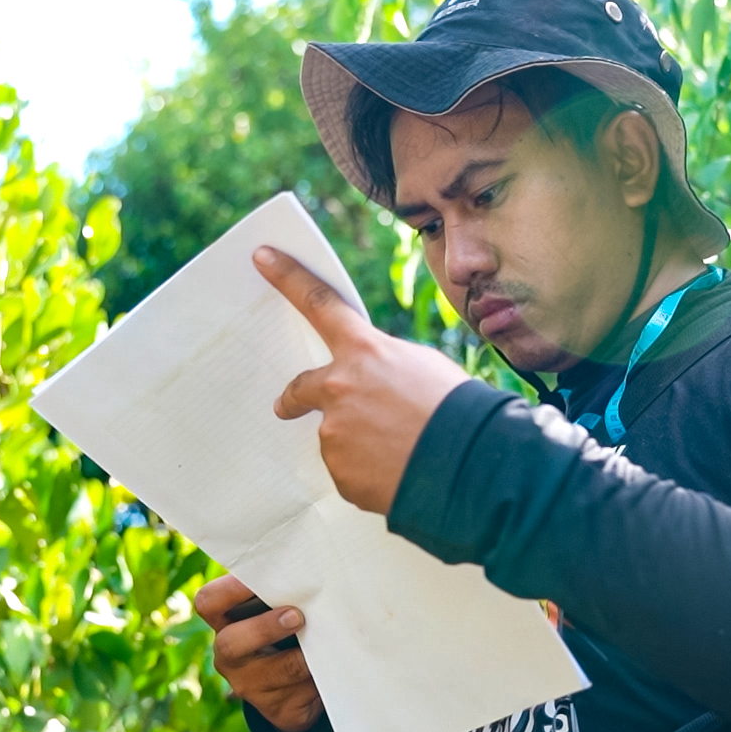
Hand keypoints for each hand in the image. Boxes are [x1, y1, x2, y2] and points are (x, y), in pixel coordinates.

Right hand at [194, 574, 323, 731]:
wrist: (297, 684)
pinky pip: (299, 695)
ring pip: (275, 673)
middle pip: (231, 643)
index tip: (265, 575)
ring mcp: (250, 686)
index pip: (209, 603)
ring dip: (302, 657)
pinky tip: (332, 664)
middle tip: (296, 617)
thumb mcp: (275, 610)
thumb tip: (308, 570)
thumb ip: (279, 593)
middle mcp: (230, 656)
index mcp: (225, 622)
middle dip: (265, 628)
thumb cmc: (287, 630)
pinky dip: (319, 677)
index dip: (231, 588)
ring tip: (327, 641)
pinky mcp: (278, 709)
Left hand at [256, 246, 469, 513]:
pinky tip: (397, 473)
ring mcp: (335, 434)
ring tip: (401, 452)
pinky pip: (349, 472)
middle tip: (285, 407)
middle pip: (301, 389)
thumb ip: (384, 368)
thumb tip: (372, 388)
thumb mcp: (424, 368)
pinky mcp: (340, 473)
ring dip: (360, 445)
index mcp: (365, 352)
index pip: (319, 304)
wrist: (468, 464)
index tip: (262, 257)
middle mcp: (340, 389)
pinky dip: (368, 474)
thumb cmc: (457, 409)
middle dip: (293, 399)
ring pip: (338, 438)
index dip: (288, 277)